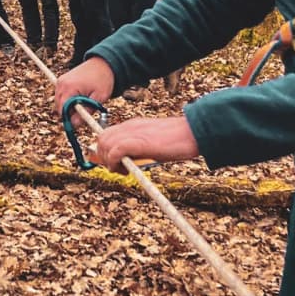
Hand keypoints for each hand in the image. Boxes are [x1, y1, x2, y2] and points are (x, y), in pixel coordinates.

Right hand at [54, 57, 115, 122]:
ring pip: (60, 103)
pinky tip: (80, 98)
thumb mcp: (98, 98)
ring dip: (70, 107)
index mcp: (69, 87)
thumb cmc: (103, 79)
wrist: (104, 63)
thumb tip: (74, 124)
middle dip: (70, 114)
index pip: (62, 110)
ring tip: (85, 103)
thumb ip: (86, 112)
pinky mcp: (62, 82)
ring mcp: (60, 82)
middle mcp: (61, 84)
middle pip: (59, 108)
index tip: (81, 122)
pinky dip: (69, 101)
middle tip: (85, 113)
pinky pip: (62, 97)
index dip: (70, 119)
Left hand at [85, 116, 201, 173]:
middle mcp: (130, 126)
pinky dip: (114, 162)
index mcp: (133, 125)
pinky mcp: (139, 142)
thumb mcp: (154, 142)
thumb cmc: (178, 139)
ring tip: (123, 170)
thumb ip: (141, 148)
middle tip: (118, 168)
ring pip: (104, 144)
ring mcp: (133, 133)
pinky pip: (115, 151)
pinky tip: (125, 170)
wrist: (193, 131)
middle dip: (104, 156)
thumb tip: (132, 161)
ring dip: (109, 160)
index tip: (114, 162)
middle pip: (101, 138)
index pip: (108, 134)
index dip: (106, 149)